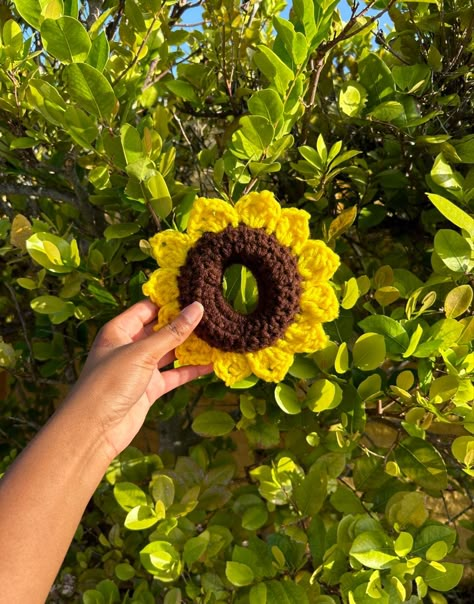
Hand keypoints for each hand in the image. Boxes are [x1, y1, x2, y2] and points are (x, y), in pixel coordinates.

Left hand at [65, 300, 212, 460]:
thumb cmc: (110, 382)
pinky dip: (191, 370)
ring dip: (190, 346)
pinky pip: (174, 375)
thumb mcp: (142, 352)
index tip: (194, 293)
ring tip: (216, 335)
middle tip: (212, 313)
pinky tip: (211, 363)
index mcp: (119, 330)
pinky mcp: (150, 388)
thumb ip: (172, 332)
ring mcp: (141, 368)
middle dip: (183, 323)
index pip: (147, 308)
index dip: (168, 301)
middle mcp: (130, 346)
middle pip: (160, 329)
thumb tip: (197, 308)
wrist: (95, 429)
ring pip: (169, 352)